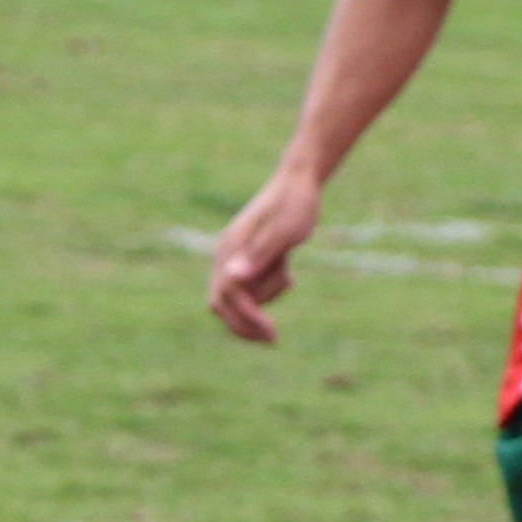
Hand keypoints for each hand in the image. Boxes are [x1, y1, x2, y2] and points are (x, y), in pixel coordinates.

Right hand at [204, 168, 321, 343]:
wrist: (300, 182)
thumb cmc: (294, 205)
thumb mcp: (283, 231)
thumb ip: (257, 255)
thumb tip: (232, 278)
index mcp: (230, 249)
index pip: (227, 295)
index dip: (247, 318)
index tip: (271, 333)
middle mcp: (227, 255)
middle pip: (222, 303)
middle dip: (245, 324)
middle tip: (272, 339)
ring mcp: (236, 257)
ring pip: (242, 296)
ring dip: (265, 297)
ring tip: (288, 275)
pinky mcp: (249, 258)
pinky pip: (253, 287)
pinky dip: (270, 288)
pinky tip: (288, 271)